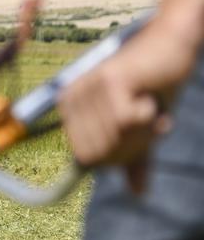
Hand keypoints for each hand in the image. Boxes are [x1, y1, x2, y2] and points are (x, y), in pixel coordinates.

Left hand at [58, 18, 193, 191]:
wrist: (171, 47)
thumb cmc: (153, 86)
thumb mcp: (142, 127)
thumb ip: (135, 157)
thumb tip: (138, 192)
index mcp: (68, 108)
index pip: (88, 159)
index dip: (118, 158)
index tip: (138, 138)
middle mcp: (71, 98)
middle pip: (101, 152)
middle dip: (133, 146)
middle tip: (148, 122)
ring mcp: (88, 88)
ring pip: (116, 138)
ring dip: (144, 132)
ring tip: (151, 109)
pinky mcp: (111, 80)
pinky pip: (127, 122)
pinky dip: (148, 118)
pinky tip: (151, 100)